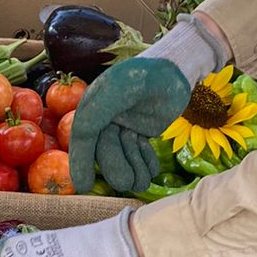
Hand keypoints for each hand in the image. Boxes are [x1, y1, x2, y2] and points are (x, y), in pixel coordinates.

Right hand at [68, 15, 226, 193]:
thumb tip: (81, 135)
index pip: (84, 139)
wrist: (175, 69)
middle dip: (117, 169)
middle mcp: (105, 119)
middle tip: (128, 182)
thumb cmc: (145, 74)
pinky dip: (145, 165)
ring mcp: (124, 127)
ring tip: (143, 179)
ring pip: (123, 158)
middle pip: (105, 153)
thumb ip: (97, 112)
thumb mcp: (118, 89)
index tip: (84, 187)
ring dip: (133, 170)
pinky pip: (139, 156)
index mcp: (93, 107)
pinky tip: (151, 168)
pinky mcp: (142, 132)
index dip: (81, 163)